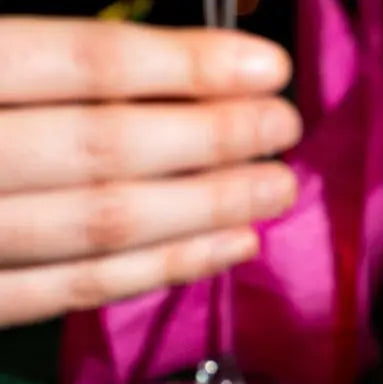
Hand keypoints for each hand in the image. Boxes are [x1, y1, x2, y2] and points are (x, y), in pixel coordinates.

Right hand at [0, 17, 300, 326]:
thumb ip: (59, 54)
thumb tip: (187, 55)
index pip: (88, 63)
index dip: (188, 67)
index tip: (266, 70)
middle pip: (110, 150)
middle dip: (213, 140)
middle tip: (282, 130)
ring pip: (105, 228)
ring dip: (205, 212)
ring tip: (274, 190)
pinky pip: (77, 290)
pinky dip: (159, 270)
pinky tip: (224, 248)